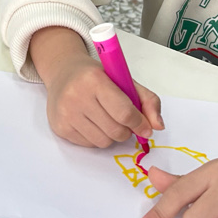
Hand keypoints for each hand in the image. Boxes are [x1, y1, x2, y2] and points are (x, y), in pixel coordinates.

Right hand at [31, 26, 162, 147]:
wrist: (63, 72)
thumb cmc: (96, 76)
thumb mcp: (124, 80)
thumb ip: (148, 101)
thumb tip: (157, 126)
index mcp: (94, 79)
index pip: (124, 112)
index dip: (139, 123)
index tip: (145, 128)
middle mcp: (76, 96)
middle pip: (115, 131)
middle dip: (126, 130)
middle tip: (123, 120)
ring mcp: (65, 113)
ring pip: (103, 142)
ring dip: (112, 135)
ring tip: (107, 120)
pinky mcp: (59, 127)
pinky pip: (89, 145)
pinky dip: (97, 138)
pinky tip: (92, 122)